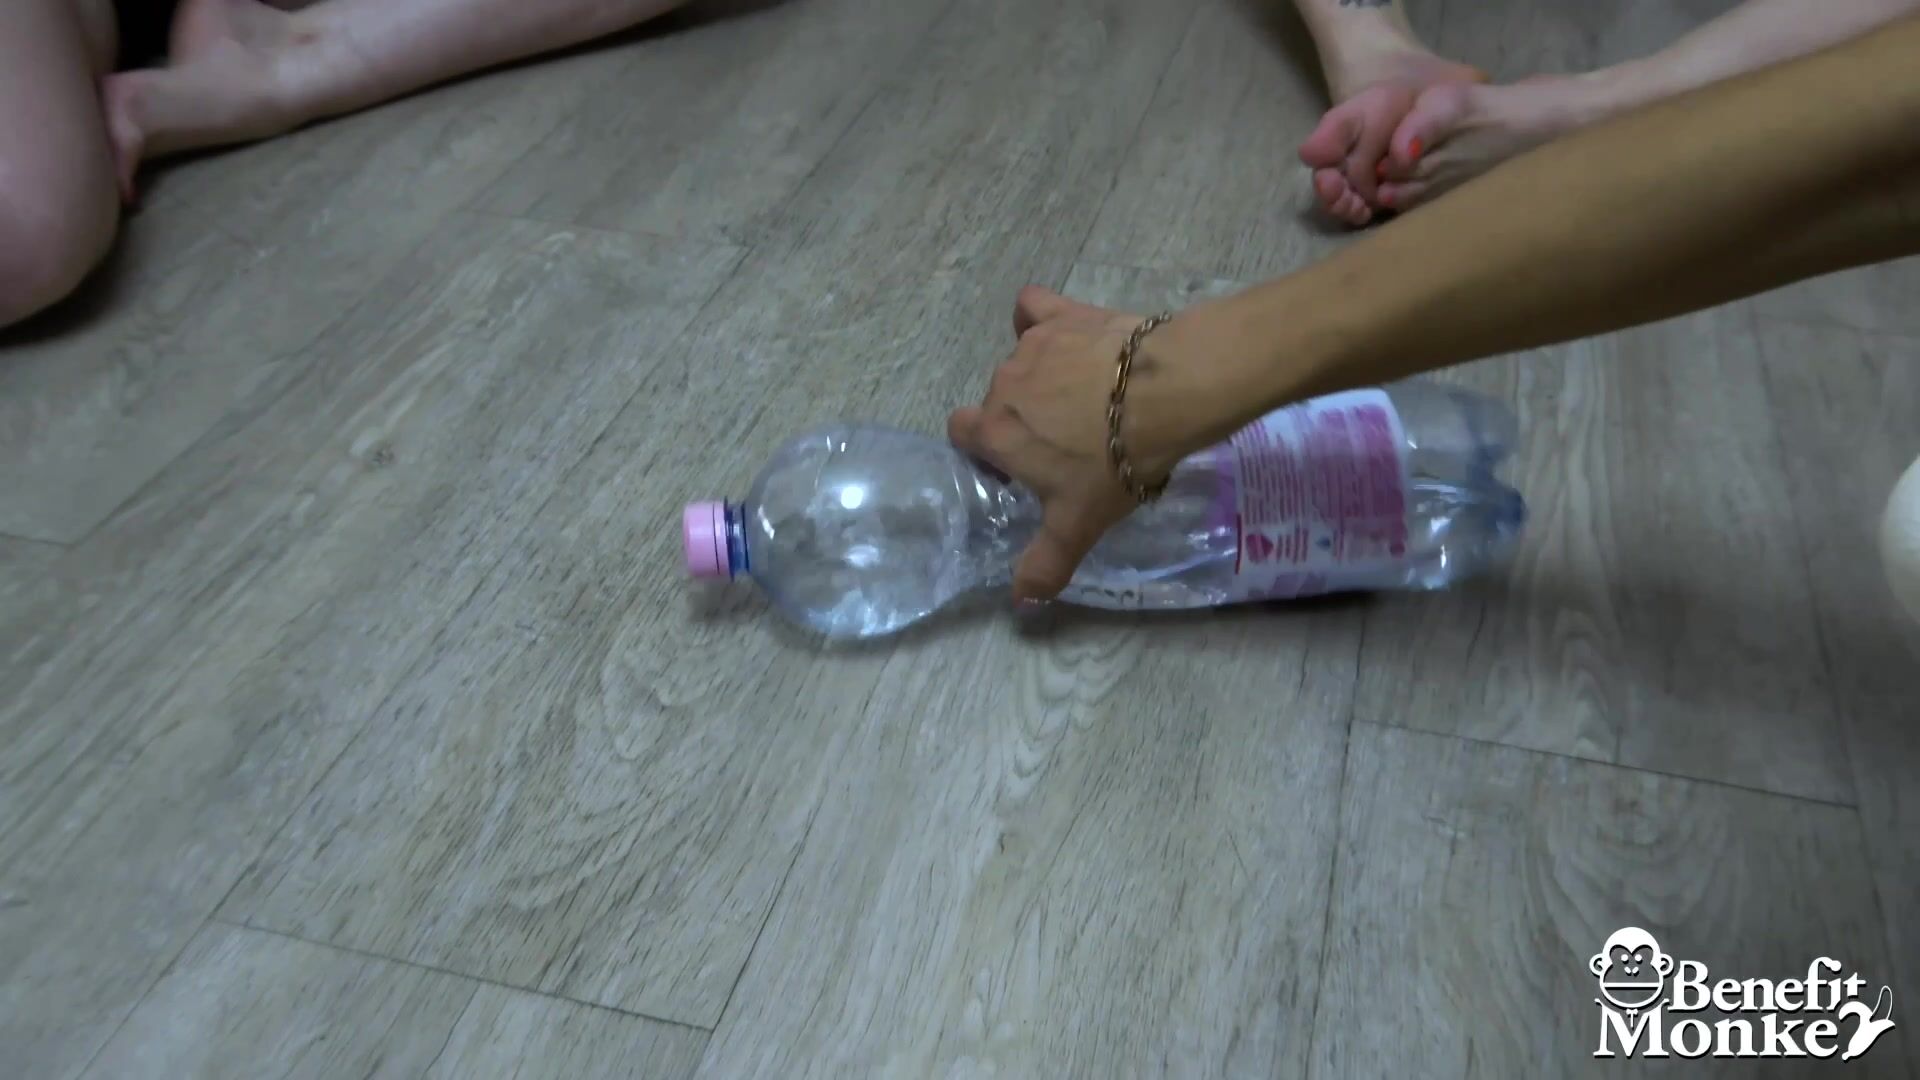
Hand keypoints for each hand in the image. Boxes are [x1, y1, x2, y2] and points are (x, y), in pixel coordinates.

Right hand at [947, 285, 1192, 602]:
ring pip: (1022, 362)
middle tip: (1070, 442)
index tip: (1023, 465)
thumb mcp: (1079, 524)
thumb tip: (1021, 603)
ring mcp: (1033, 346)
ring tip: (1088, 399)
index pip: (962, 432)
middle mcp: (1004, 385)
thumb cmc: (1114, 464)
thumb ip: (1045, 563)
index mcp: (996, 432)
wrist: (1165, 395)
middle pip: (998, 401)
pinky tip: (1066, 335)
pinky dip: (1043, 320)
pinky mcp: (1066, 314)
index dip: (987, 449)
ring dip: (1043, 379)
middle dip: (1024, 418)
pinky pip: (1035, 308)